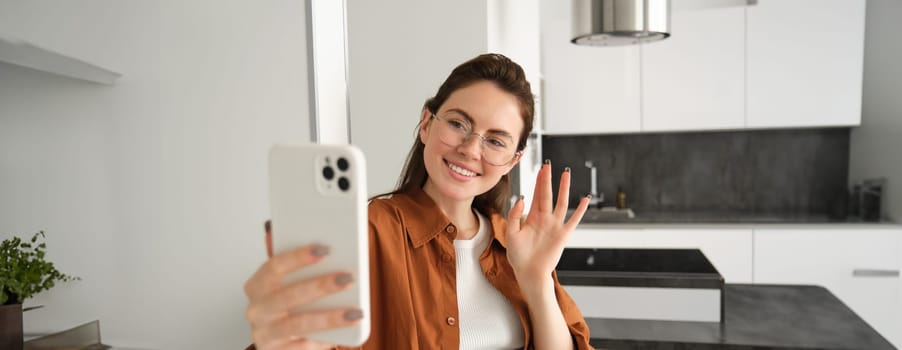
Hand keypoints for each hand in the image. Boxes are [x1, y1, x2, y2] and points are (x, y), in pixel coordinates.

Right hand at [244, 221, 361, 348]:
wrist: (284, 345)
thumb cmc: (290, 309)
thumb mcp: (292, 286)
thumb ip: (301, 267)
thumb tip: (322, 246)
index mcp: (258, 285)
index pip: (274, 266)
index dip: (299, 257)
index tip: (325, 249)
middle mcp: (256, 309)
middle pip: (288, 295)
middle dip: (320, 286)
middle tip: (347, 278)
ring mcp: (263, 333)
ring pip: (298, 323)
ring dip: (329, 317)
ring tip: (355, 312)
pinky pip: (304, 346)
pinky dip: (326, 339)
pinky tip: (345, 333)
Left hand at [505, 161, 588, 284]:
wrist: (529, 273)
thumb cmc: (518, 257)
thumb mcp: (511, 234)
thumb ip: (514, 215)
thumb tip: (521, 198)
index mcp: (532, 218)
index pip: (536, 194)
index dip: (538, 181)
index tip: (541, 168)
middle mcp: (545, 219)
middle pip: (547, 194)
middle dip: (548, 179)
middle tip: (549, 164)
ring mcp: (555, 226)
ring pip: (561, 202)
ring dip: (564, 188)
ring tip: (566, 174)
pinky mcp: (563, 235)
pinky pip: (574, 220)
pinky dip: (580, 210)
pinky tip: (585, 199)